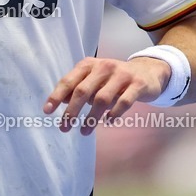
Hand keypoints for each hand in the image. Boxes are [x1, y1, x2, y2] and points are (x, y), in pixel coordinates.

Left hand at [44, 57, 169, 135]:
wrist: (148, 71)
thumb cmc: (115, 78)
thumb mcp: (95, 78)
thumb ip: (79, 87)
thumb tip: (60, 101)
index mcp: (90, 65)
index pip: (69, 80)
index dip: (56, 96)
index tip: (47, 111)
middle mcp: (104, 67)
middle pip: (82, 91)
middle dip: (71, 111)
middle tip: (64, 127)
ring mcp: (122, 75)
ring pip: (101, 99)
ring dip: (91, 117)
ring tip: (84, 130)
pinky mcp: (137, 84)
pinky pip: (123, 102)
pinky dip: (114, 114)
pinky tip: (109, 121)